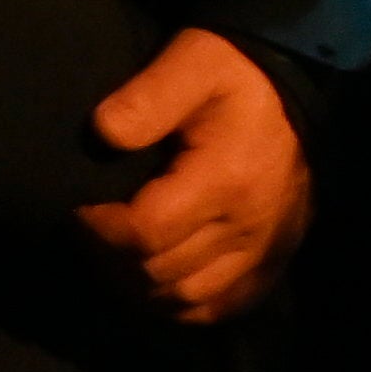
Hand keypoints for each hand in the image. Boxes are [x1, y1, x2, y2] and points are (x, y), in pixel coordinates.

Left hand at [78, 29, 310, 323]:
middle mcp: (248, 226)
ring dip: (140, 287)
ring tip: (113, 256)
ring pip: (188, 298)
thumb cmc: (232, 74)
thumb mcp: (189, 65)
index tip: (78, 207)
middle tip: (88, 231)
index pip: (146, 232)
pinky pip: (220, 306)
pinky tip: (156, 282)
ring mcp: (264, 250)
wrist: (292, 88)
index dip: (99, 228)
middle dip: (111, 258)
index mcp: (224, 179)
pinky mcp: (272, 261)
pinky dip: (181, 305)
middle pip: (161, 272)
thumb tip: (100, 133)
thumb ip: (145, 98)